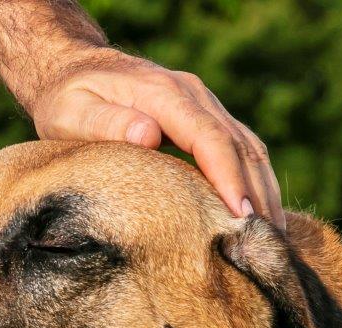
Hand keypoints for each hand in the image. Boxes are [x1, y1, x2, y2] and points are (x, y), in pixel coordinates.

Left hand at [30, 48, 284, 229]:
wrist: (75, 70)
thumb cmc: (68, 99)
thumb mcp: (71, 111)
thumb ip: (107, 123)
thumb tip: (149, 135)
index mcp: (164, 95)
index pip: (209, 138)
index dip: (229, 177)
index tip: (242, 215)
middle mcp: (194, 96)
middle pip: (241, 146)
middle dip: (258, 195)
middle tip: (266, 244)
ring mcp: (206, 105)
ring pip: (251, 148)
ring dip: (266, 192)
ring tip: (273, 240)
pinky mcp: (208, 119)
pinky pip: (244, 150)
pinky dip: (258, 183)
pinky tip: (262, 217)